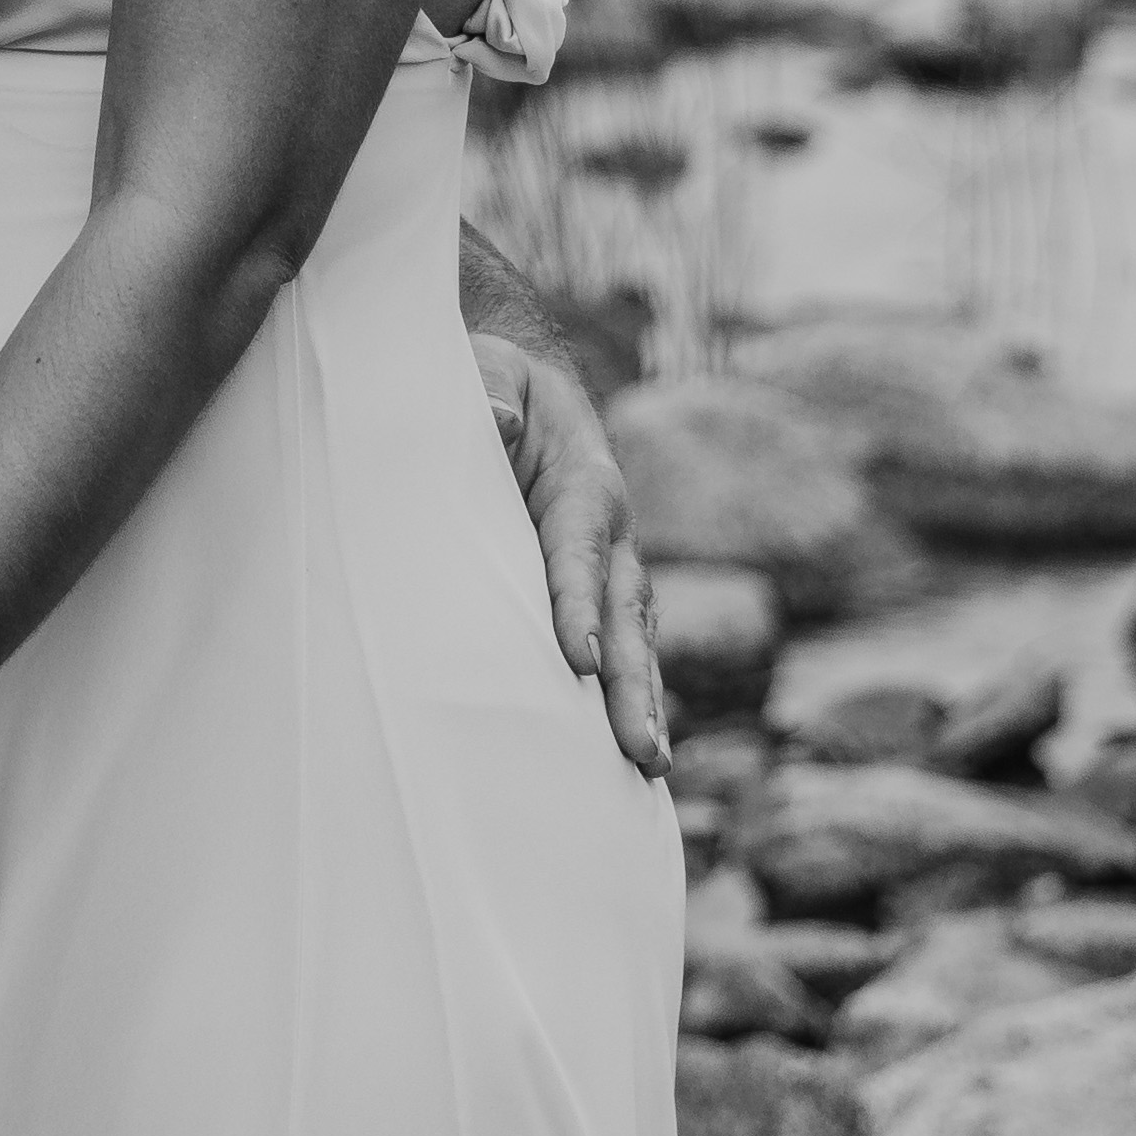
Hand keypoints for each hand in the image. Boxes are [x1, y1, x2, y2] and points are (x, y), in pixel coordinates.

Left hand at [472, 332, 671, 778]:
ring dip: (642, 703)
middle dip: (633, 683)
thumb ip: (487, 389)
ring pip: (632, 640)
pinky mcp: (596, 593)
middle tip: (640, 750)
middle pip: (625, 614)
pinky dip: (626, 698)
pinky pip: (618, 647)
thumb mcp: (486, 368)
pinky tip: (625, 753)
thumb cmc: (494, 380)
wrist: (526, 383)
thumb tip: (496, 422)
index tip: (579, 660)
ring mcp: (610, 567)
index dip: (580, 604)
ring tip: (648, 766)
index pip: (579, 551)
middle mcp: (611, 532)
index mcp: (586, 483)